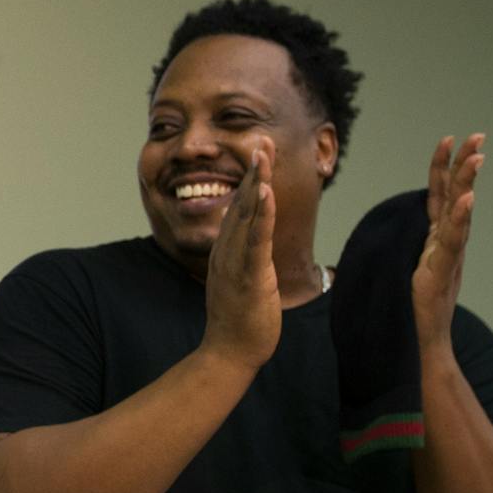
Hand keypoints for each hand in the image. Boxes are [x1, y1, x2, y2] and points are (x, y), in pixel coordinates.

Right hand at [199, 143, 279, 372]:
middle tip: (261, 139)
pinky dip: (261, 214)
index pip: (239, 208)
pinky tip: (266, 193)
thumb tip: (245, 237)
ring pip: (247, 215)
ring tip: (262, 154)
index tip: (258, 151)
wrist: (229, 352)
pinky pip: (256, 240)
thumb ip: (241, 255)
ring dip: (255, 182)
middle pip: (241, 203)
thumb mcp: (240, 279)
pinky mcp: (249, 276)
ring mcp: (236, 262)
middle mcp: (227, 250)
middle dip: (253, 169)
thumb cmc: (239, 320)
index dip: (249, 178)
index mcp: (227, 250)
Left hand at [413, 133, 482, 352]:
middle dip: (465, 164)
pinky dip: (462, 218)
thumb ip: (420, 242)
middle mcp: (448, 238)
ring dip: (468, 183)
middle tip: (478, 136)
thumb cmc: (421, 301)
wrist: (428, 333)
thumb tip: (415, 226)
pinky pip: (454, 239)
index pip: (440, 193)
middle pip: (456, 194)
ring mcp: (449, 251)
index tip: (448, 139)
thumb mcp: (416, 262)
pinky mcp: (444, 267)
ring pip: (460, 210)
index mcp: (438, 233)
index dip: (442, 167)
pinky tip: (468, 199)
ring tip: (477, 157)